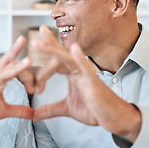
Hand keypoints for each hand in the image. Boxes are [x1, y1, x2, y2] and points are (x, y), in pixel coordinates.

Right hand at [0, 36, 33, 135]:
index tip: (36, 81)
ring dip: (12, 69)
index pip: (11, 69)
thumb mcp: (2, 112)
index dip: (25, 72)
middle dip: (14, 51)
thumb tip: (34, 113)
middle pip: (5, 65)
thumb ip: (18, 110)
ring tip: (26, 61)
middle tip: (23, 38)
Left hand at [32, 25, 140, 141]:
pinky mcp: (94, 83)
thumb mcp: (68, 109)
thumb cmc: (95, 110)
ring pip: (69, 58)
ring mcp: (87, 75)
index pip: (58, 61)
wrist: (115, 118)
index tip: (34, 52)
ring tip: (42, 38)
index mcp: (73, 75)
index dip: (46, 55)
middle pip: (62, 54)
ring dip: (54, 49)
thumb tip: (34, 114)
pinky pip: (87, 69)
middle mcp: (79, 71)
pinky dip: (80, 58)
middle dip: (51, 42)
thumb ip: (50, 110)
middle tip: (41, 29)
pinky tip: (73, 48)